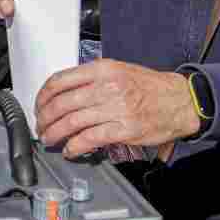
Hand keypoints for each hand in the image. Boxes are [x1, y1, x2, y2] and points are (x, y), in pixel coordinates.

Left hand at [35, 59, 200, 157]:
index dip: (43, 96)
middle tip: (41, 127)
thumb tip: (65, 92)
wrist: (180, 100)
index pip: (60, 81)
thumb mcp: (119, 70)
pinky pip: (90, 138)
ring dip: (55, 133)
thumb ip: (92, 78)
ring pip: (72, 122)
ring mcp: (116, 108)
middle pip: (62, 103)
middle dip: (45, 118)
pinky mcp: (124, 129)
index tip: (39, 106)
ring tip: (50, 139)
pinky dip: (75, 146)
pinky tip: (70, 149)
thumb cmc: (150, 87)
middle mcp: (107, 87)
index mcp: (103, 70)